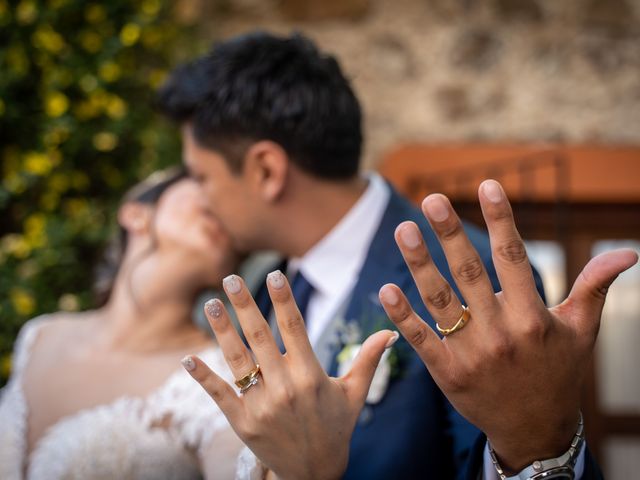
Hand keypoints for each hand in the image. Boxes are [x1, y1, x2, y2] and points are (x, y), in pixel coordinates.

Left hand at [182, 271, 397, 479]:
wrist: (314, 473)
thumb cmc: (335, 427)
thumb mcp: (354, 394)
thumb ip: (368, 359)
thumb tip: (391, 332)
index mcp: (311, 376)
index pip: (295, 329)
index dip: (284, 300)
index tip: (275, 275)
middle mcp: (285, 388)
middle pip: (261, 338)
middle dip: (245, 305)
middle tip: (231, 278)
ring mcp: (261, 406)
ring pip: (238, 361)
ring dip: (222, 331)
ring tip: (211, 304)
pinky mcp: (242, 423)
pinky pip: (220, 395)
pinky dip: (203, 377)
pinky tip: (187, 358)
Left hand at [378, 179, 637, 472]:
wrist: (535, 430)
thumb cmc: (559, 373)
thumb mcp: (581, 331)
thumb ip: (593, 287)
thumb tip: (628, 252)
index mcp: (533, 318)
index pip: (514, 259)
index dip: (500, 220)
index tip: (487, 185)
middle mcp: (501, 334)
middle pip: (470, 274)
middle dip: (450, 235)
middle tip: (431, 200)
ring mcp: (471, 354)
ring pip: (440, 301)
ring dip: (420, 264)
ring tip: (403, 230)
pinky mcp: (447, 373)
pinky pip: (421, 339)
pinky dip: (403, 315)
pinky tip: (386, 289)